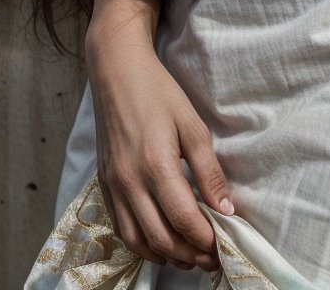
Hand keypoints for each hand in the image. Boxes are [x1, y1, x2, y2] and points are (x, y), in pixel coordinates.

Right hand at [87, 37, 232, 273]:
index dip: (206, 240)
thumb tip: (225, 208)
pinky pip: (121, 228)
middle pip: (160, 239)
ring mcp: (113, 186)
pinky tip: (160, 241)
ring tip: (189, 256)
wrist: (116, 72)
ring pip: (137, 241)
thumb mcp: (192, 125)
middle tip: (211, 258)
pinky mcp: (103, 184)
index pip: (184, 220)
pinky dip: (142, 243)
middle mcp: (130, 182)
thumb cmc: (158, 92)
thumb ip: (209, 170)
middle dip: (189, 255)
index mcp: (155, 165)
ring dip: (164, 255)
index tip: (224, 245)